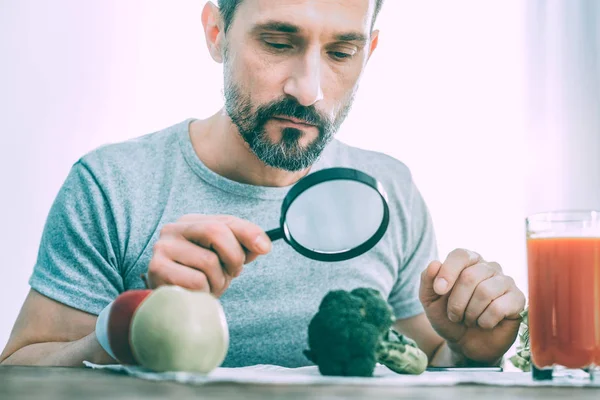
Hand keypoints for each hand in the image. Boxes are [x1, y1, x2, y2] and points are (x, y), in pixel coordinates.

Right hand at [146, 214, 271, 295]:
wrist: (172, 305)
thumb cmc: (200, 278)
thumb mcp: (224, 259)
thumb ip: (243, 248)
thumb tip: (263, 245)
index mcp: (191, 222)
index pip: (226, 220)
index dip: (248, 233)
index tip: (265, 248)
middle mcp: (173, 229)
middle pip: (216, 232)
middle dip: (233, 256)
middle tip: (233, 273)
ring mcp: (162, 248)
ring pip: (208, 261)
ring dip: (218, 281)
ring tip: (210, 286)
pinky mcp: (157, 270)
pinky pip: (197, 281)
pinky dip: (204, 292)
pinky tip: (196, 294)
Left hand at [419, 248, 524, 363]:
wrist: (465, 343)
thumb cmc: (448, 317)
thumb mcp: (429, 300)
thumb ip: (427, 280)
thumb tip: (435, 263)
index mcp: (468, 262)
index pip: (460, 255)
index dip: (448, 272)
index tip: (438, 291)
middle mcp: (488, 267)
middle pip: (470, 276)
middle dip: (456, 302)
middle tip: (454, 315)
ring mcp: (505, 282)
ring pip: (485, 291)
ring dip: (470, 313)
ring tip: (468, 320)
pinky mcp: (518, 299)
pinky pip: (499, 307)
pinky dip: (485, 321)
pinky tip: (484, 324)